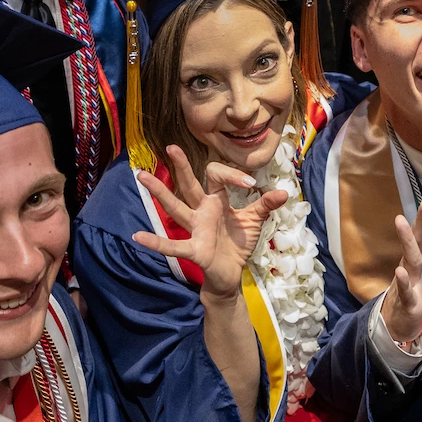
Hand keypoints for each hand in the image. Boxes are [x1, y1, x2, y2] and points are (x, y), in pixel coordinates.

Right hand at [132, 147, 285, 299]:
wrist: (231, 275)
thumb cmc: (237, 244)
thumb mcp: (254, 221)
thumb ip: (265, 205)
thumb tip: (284, 192)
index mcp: (215, 202)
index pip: (217, 176)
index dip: (232, 175)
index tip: (249, 184)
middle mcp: (201, 212)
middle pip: (188, 184)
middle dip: (181, 166)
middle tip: (170, 146)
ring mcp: (195, 229)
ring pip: (175, 207)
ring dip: (158, 192)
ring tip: (140, 175)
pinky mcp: (194, 250)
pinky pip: (172, 245)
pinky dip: (156, 242)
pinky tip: (137, 237)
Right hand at [380, 198, 421, 347]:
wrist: (405, 319)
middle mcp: (414, 260)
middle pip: (418, 236)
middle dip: (421, 219)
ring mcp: (407, 277)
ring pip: (408, 256)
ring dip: (405, 239)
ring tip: (400, 220)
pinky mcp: (405, 298)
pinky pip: (404, 288)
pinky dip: (403, 280)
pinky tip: (400, 271)